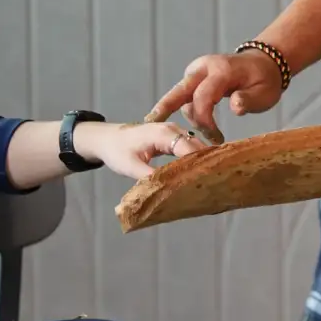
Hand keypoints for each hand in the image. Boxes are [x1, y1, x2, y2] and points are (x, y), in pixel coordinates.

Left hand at [73, 119, 210, 180]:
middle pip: (197, 148)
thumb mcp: (131, 167)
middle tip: (214, 186)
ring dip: (201, 164)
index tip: (209, 183)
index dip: (201, 166)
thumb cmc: (116, 150)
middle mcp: (173, 130)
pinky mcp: (173, 139)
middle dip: (205, 165)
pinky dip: (194, 161)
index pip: (190, 149)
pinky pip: (189, 149)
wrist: (105, 138)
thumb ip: (152, 178)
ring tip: (210, 183)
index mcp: (164, 134)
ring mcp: (174, 133)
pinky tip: (198, 176)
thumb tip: (171, 190)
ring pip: (196, 149)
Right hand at [146, 52, 282, 133]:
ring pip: (181, 97)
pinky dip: (185, 111)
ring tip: (212, 136)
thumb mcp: (264, 93)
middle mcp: (203, 67)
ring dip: (191, 118)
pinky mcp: (194, 77)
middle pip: (179, 91)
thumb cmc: (265, 81)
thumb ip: (249, 100)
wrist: (263, 64)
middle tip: (151, 125)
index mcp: (221, 70)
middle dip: (165, 109)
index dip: (204, 120)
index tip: (215, 139)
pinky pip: (184, 96)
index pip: (203, 96)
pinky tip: (177, 127)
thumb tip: (235, 107)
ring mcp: (196, 71)